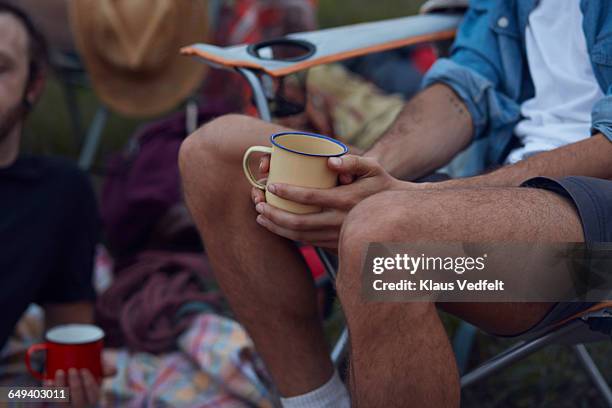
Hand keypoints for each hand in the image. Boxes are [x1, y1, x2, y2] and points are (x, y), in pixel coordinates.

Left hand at [44, 357, 115, 407]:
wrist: (71, 380)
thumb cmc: (86, 376)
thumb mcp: (97, 373)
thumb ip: (104, 370)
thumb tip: (114, 370)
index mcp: (93, 399)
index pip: (93, 395)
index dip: (88, 384)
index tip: (84, 370)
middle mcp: (80, 406)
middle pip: (78, 400)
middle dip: (75, 385)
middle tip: (72, 369)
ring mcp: (67, 406)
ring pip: (62, 402)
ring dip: (60, 386)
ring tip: (60, 372)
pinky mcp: (55, 403)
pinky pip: (50, 400)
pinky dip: (49, 390)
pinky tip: (48, 381)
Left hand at [251, 155, 401, 248]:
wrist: (398, 217)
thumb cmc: (382, 186)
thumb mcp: (373, 168)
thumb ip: (353, 161)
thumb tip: (330, 161)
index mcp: (346, 201)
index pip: (310, 197)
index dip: (287, 192)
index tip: (271, 186)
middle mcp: (339, 222)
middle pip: (298, 223)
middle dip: (273, 214)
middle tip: (258, 204)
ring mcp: (336, 236)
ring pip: (300, 237)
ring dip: (276, 227)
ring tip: (260, 216)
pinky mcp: (335, 245)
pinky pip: (307, 242)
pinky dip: (289, 236)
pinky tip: (277, 227)